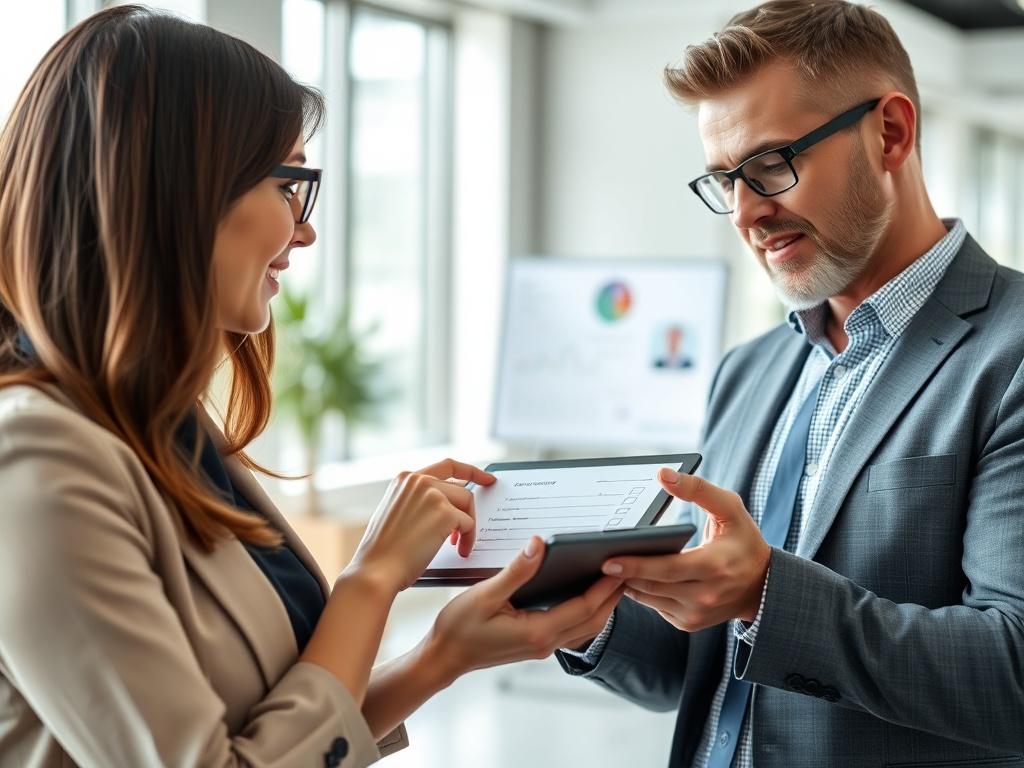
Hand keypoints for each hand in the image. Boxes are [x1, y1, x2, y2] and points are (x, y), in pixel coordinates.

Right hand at [347, 459, 495, 591]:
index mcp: (405, 479)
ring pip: (467, 503)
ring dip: (467, 526)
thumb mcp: (397, 514)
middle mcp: (418, 481)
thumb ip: (418, 501)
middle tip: (467, 530)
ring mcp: (432, 494)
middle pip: (461, 489)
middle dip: (467, 510)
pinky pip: (468, 523)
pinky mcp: (444, 512)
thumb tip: (448, 505)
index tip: (486, 478)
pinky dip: (468, 539)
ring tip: (458, 545)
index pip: (446, 466)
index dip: (470, 470)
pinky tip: (460, 551)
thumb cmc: (384, 551)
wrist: (377, 571)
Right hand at [420, 536, 624, 683]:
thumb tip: (538, 544)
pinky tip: (584, 595)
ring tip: (614, 581)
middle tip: (630, 570)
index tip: (619, 567)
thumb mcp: (486, 595)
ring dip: (603, 606)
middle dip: (613, 597)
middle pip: (593, 621)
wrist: (443, 658)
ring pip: (585, 627)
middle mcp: (544, 642)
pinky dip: (586, 612)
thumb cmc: (459, 629)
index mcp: (537, 631)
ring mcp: (541, 646)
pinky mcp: (535, 644)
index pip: (584, 608)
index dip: (604, 588)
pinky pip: (571, 628)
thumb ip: (516, 571)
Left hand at [601, 469, 770, 631]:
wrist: (763, 586)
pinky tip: (629, 576)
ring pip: (649, 598)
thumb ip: (698, 489)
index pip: (668, 568)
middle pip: (653, 585)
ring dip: (628, 583)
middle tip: (598, 559)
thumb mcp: (730, 508)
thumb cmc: (743, 540)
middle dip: (623, 573)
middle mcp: (705, 594)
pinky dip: (641, 591)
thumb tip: (663, 475)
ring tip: (609, 566)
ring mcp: (696, 613)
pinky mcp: (688, 623)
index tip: (609, 560)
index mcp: (715, 566)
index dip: (637, 565)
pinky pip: (655, 606)